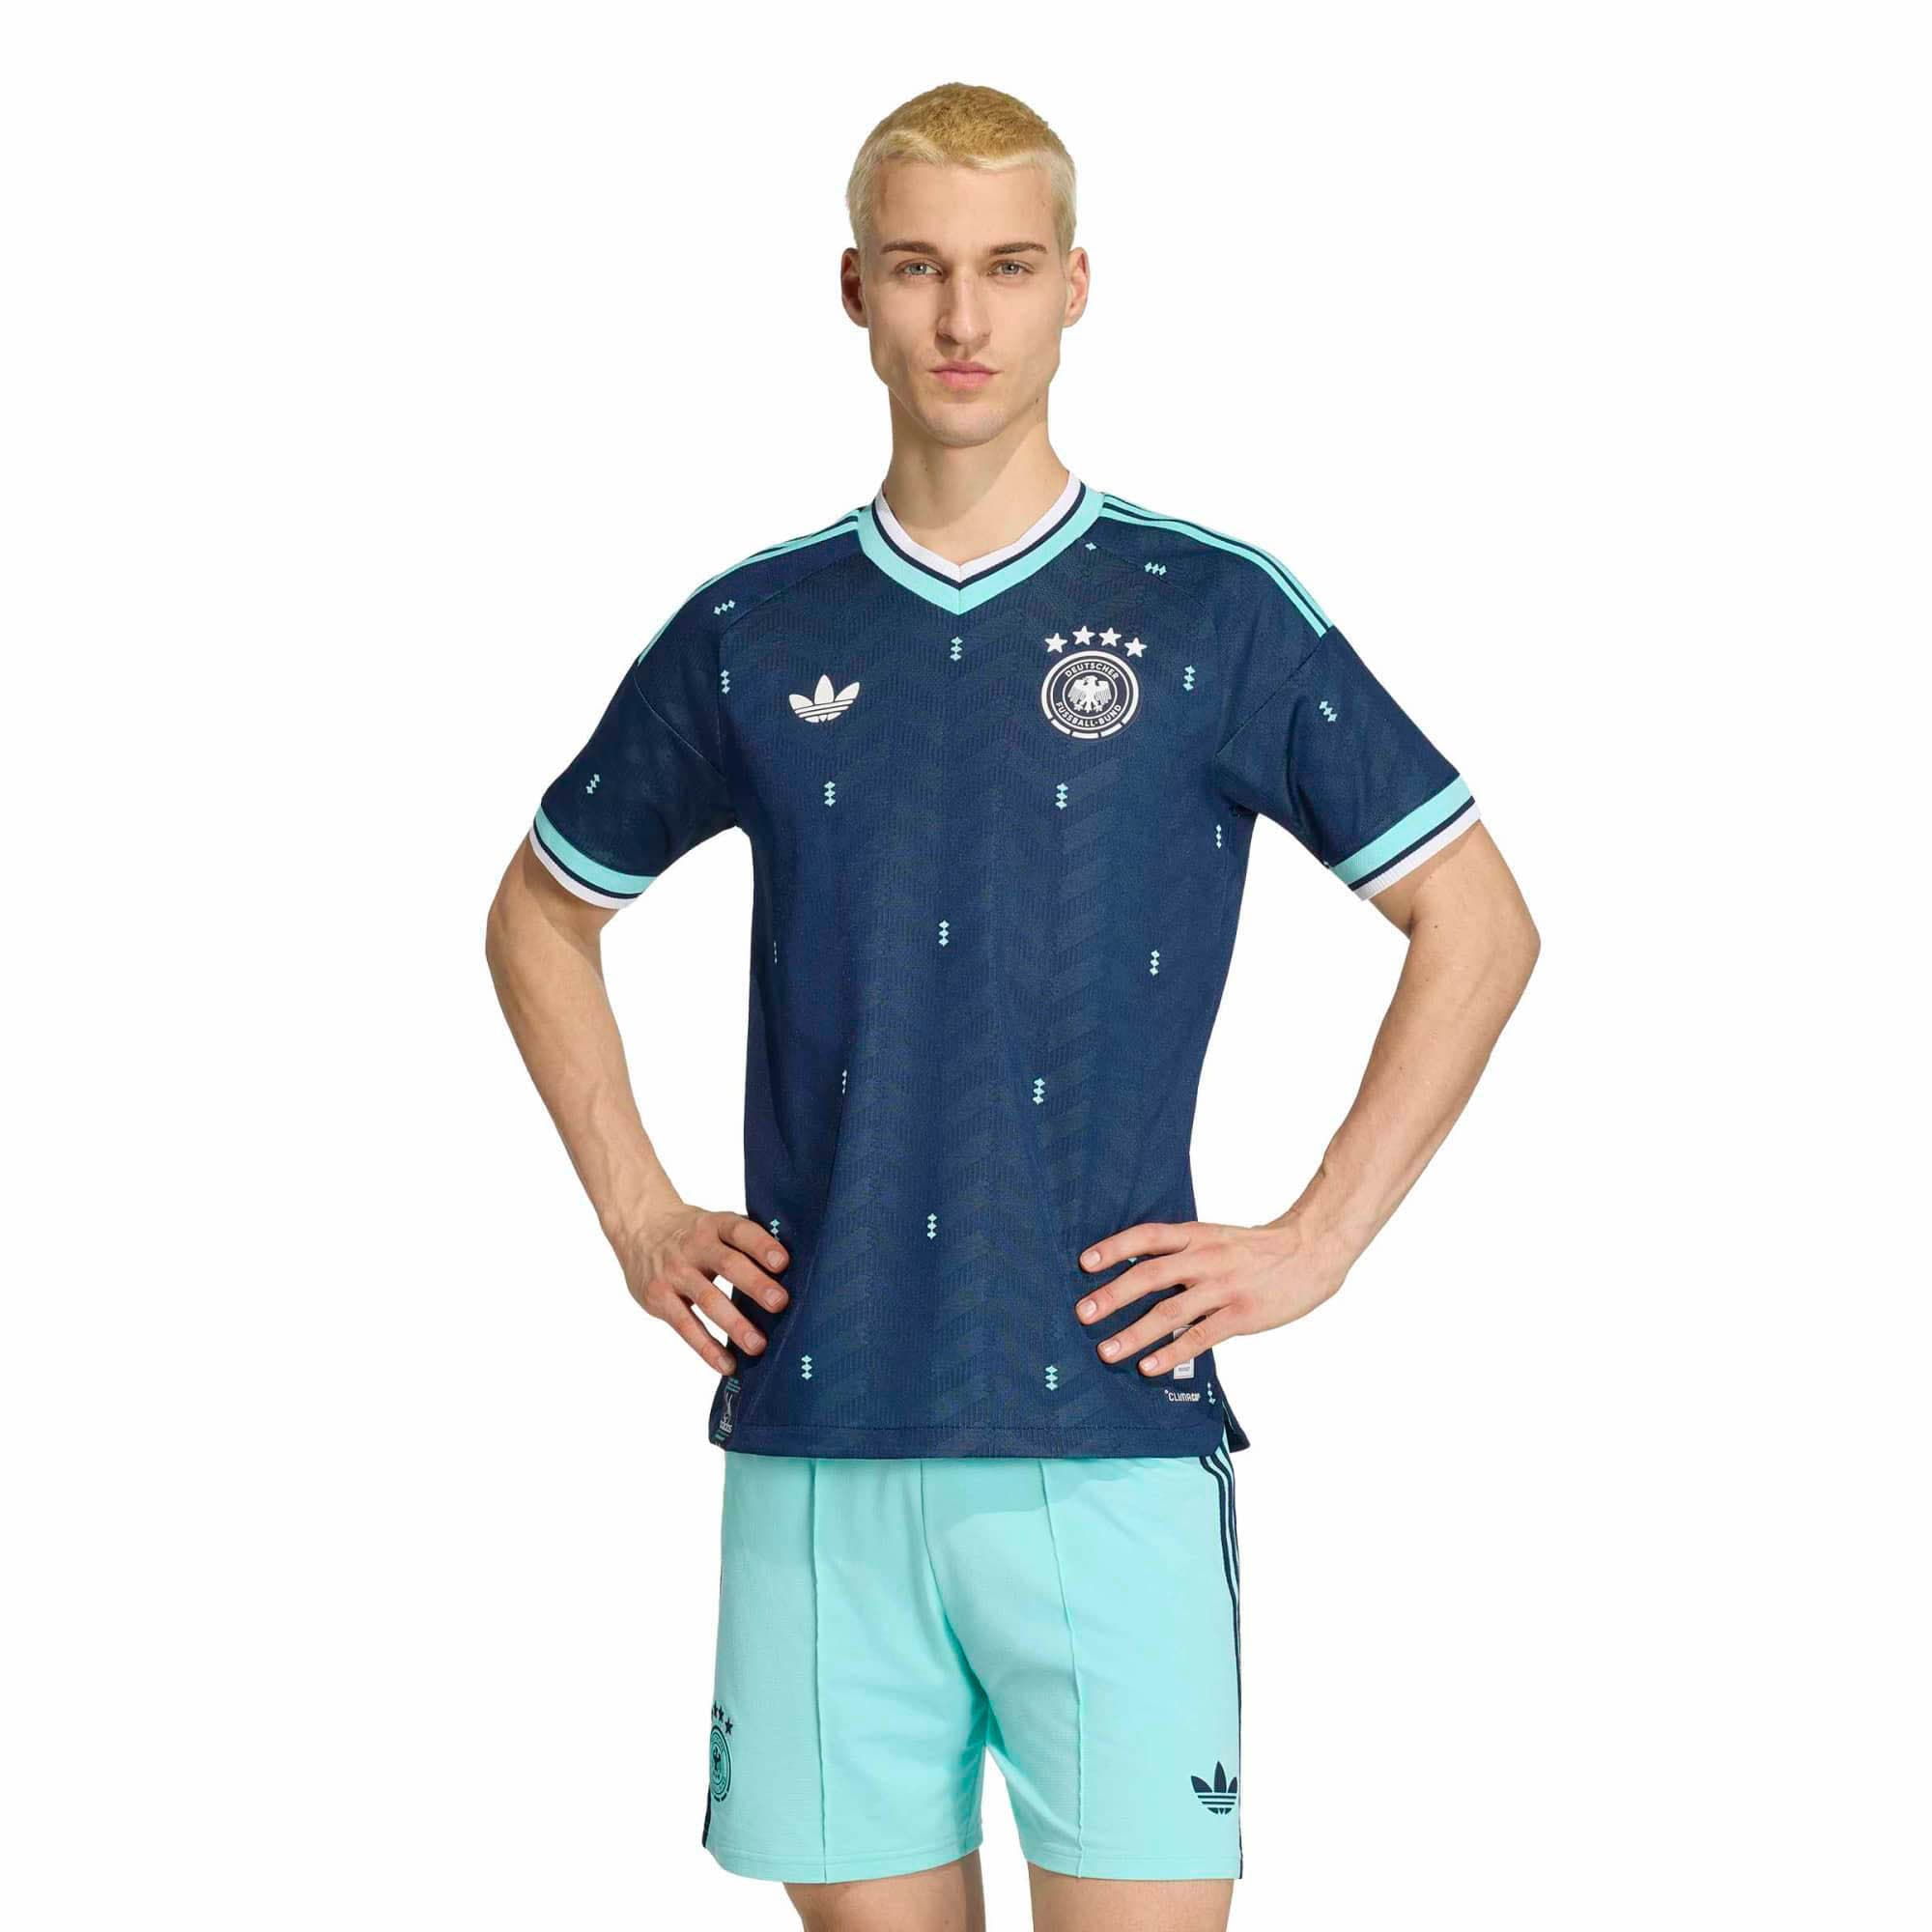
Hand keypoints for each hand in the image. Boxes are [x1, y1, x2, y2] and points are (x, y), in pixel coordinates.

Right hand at [613, 1205, 789, 1374]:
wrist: (639, 1227)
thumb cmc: (692, 1232)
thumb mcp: (715, 1225)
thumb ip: (744, 1242)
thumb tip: (793, 1272)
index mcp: (714, 1225)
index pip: (740, 1231)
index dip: (762, 1245)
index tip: (783, 1262)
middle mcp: (694, 1246)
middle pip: (727, 1265)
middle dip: (755, 1284)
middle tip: (781, 1304)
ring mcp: (675, 1273)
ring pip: (707, 1299)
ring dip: (734, 1323)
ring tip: (758, 1345)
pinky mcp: (659, 1298)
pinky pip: (685, 1326)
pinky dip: (706, 1347)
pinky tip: (727, 1364)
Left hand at [1073, 1216, 1350, 1374]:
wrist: (1310, 1251)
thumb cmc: (1256, 1249)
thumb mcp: (1215, 1237)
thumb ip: (1181, 1252)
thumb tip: (1136, 1270)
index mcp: (1196, 1236)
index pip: (1147, 1237)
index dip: (1114, 1248)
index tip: (1084, 1263)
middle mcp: (1205, 1259)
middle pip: (1150, 1276)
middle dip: (1113, 1296)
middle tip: (1083, 1314)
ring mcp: (1223, 1288)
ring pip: (1170, 1312)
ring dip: (1134, 1333)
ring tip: (1107, 1350)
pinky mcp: (1241, 1315)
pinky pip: (1200, 1337)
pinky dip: (1172, 1353)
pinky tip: (1149, 1367)